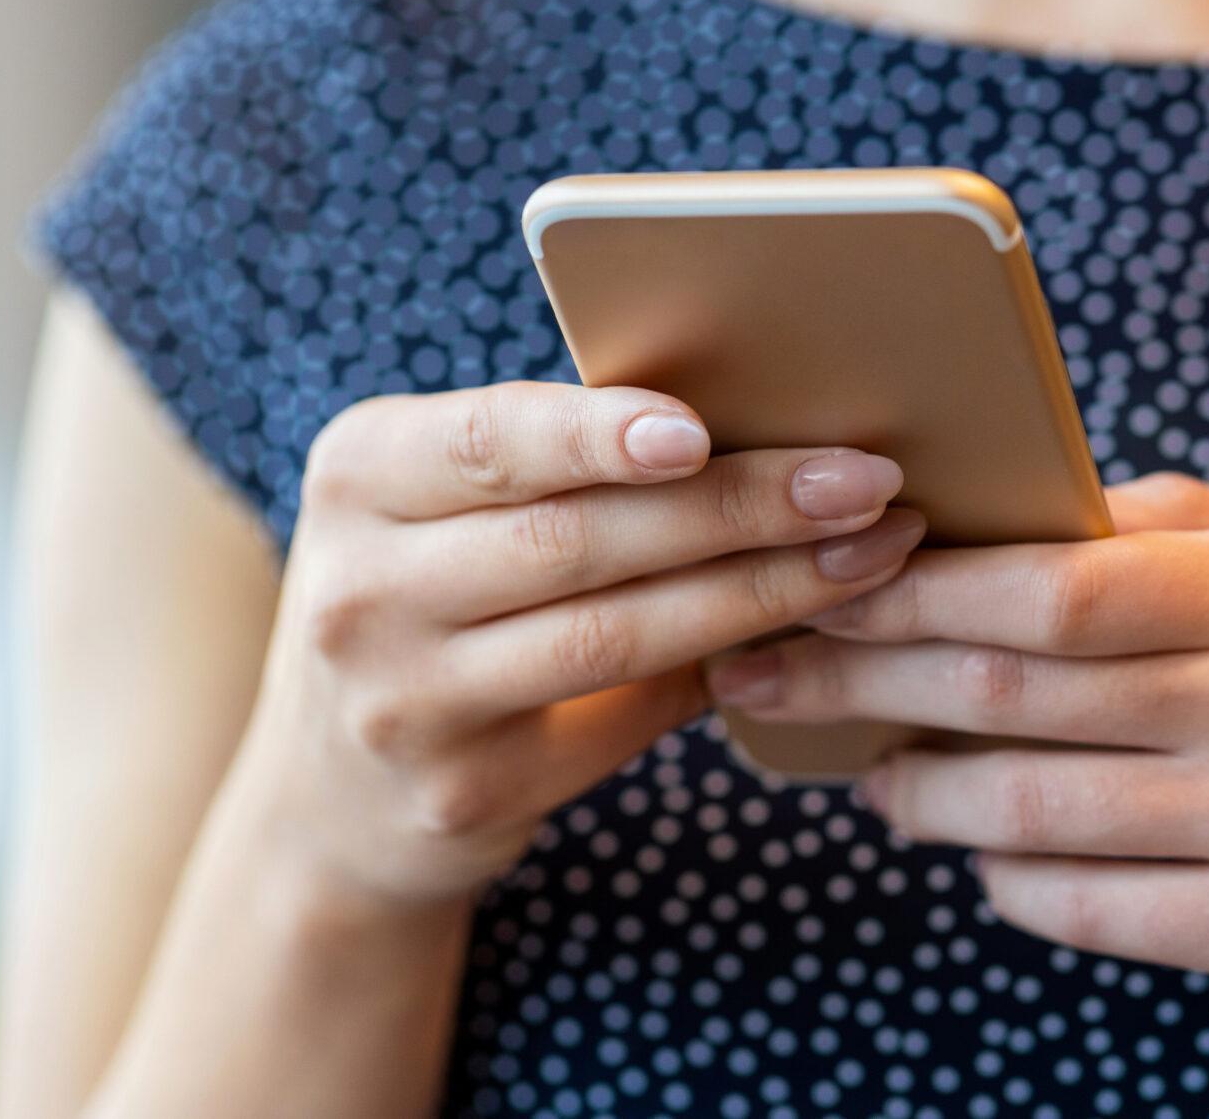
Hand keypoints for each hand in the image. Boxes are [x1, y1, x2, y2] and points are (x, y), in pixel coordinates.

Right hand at [223, 380, 928, 915]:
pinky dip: (727, 668)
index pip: (492, 441)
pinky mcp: (464, 794)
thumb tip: (765, 413)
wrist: (337, 793)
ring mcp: (403, 704)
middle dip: (739, 505)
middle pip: (577, 539)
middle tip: (863, 481)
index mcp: (358, 473)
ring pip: (615, 635)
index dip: (599, 435)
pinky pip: (626, 718)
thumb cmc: (437, 593)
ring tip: (871, 552)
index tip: (702, 429)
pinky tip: (812, 635)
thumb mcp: (441, 509)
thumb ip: (554, 463)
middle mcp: (359, 589)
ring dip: (764, 590)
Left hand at [705, 470, 1208, 1052]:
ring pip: (1037, 805)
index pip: (1062, 572)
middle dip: (868, 675)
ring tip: (866, 776)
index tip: (822, 573)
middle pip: (1021, 680)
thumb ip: (1193, 532)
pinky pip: (1092, 907)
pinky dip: (1013, 879)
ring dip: (924, 792)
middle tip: (769, 670)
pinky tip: (979, 856)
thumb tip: (1025, 510)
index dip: (921, 579)